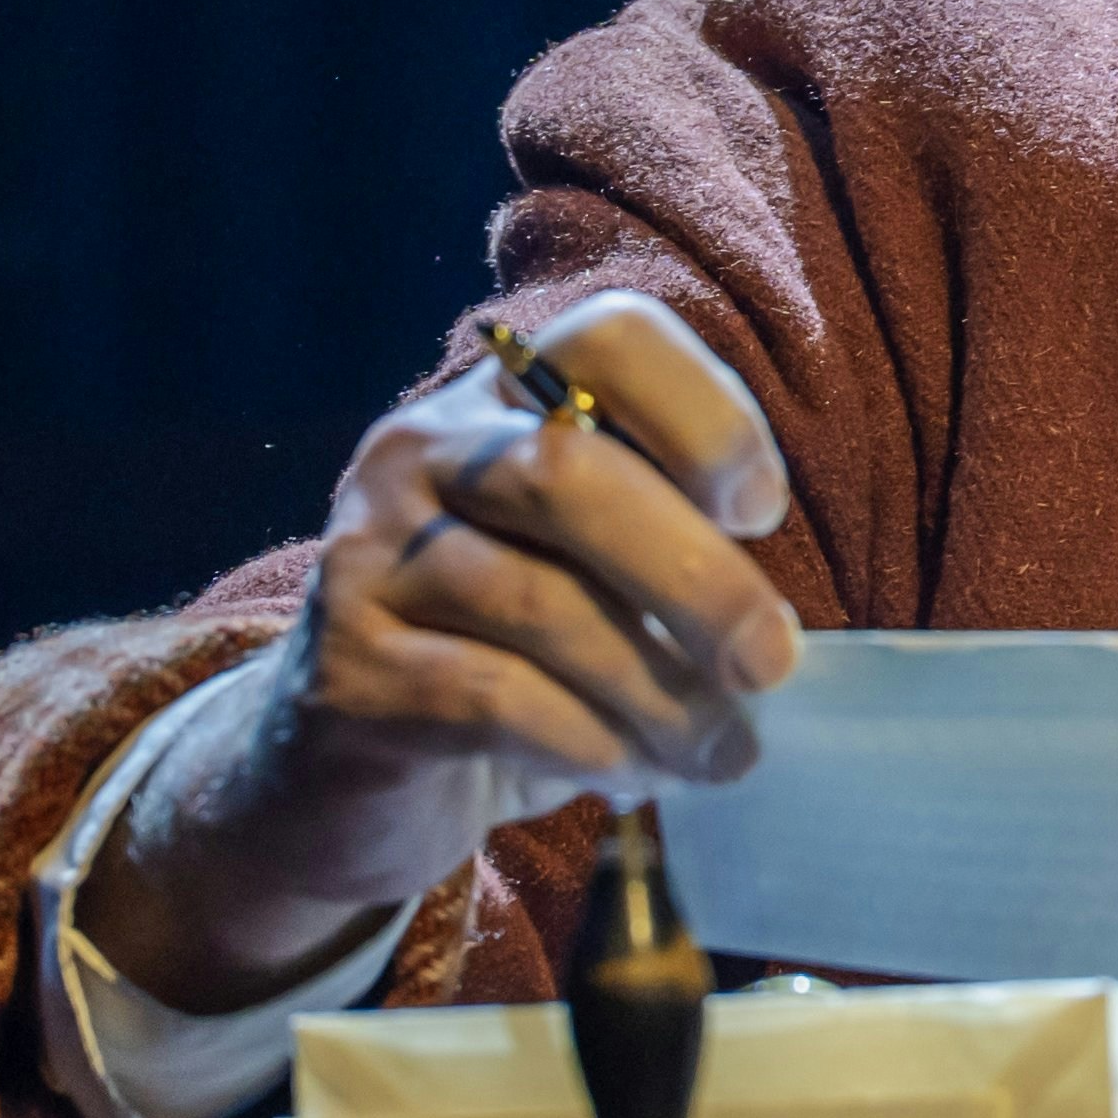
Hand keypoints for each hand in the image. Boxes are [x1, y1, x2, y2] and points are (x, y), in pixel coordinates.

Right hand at [86, 293, 802, 1010]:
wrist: (341, 778)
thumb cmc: (511, 663)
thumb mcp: (595, 584)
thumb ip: (673, 559)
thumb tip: (776, 636)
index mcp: (500, 403)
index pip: (608, 339)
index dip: (707, 414)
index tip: (759, 513)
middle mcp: (416, 454)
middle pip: (568, 470)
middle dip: (697, 577)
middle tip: (770, 664)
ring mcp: (365, 558)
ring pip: (539, 603)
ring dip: (659, 693)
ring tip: (720, 751)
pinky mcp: (343, 673)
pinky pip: (493, 699)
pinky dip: (589, 743)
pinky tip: (630, 775)